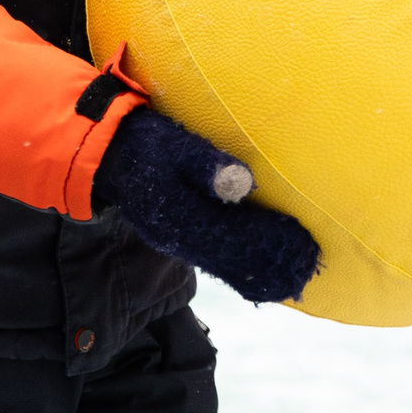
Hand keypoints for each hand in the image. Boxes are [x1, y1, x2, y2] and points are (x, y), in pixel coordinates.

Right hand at [91, 108, 320, 304]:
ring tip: (293, 271)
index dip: (268, 242)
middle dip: (270, 262)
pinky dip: (239, 263)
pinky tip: (259, 267)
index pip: (233, 237)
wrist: (102, 152)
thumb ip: (204, 162)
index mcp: (179, 216)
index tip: (301, 244)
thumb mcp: (170, 143)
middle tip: (309, 264)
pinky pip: (214, 256)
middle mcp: (179, 237)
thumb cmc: (140, 141)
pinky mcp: (177, 234)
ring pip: (224, 262)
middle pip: (232, 259)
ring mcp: (176, 240)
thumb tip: (241, 182)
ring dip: (257, 267)